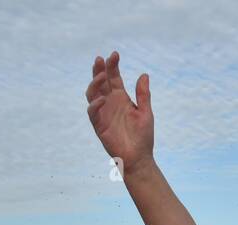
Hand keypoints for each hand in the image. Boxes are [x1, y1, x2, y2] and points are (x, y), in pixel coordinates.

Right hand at [86, 51, 154, 175]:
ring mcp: (103, 113)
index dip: (112, 66)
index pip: (114, 77)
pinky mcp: (99, 125)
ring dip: (95, 84)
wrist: (139, 158)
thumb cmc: (143, 136)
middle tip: (101, 59)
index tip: (115, 55)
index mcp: (120, 97)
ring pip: (92, 94)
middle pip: (100, 82)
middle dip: (99, 70)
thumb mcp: (145, 112)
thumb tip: (144, 75)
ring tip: (102, 76)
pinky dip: (95, 105)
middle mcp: (109, 103)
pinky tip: (102, 99)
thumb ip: (143, 95)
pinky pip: (92, 112)